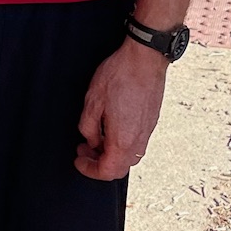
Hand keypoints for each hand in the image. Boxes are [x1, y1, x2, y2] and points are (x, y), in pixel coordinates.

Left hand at [76, 35, 169, 180]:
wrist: (145, 59)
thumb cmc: (120, 76)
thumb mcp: (92, 101)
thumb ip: (88, 128)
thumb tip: (91, 140)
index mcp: (122, 140)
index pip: (106, 171)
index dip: (88, 170)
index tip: (79, 160)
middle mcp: (138, 140)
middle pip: (119, 169)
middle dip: (98, 164)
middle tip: (84, 149)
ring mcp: (147, 131)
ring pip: (129, 157)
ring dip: (111, 154)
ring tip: (96, 137)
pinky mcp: (151, 121)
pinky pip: (136, 143)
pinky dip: (121, 144)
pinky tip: (111, 127)